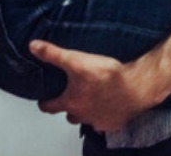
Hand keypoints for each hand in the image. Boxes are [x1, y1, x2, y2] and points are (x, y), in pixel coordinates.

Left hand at [30, 40, 154, 132]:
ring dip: (87, 112)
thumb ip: (53, 54)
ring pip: (87, 120)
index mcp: (70, 102)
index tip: (45, 99)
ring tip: (93, 99)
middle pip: (69, 115)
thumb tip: (33, 46)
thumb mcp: (76, 60)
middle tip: (73, 96)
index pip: (49, 107)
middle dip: (69, 107)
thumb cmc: (108, 76)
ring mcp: (98, 120)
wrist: (136, 86)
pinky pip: (105, 123)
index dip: (45, 102)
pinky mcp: (114, 122)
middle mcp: (82, 114)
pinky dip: (106, 116)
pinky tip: (111, 105)